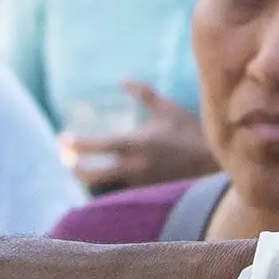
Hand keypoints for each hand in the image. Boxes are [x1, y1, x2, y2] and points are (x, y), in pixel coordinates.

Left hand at [61, 83, 214, 192]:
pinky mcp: (149, 197)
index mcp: (135, 144)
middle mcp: (134, 167)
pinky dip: (110, 192)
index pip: (96, 146)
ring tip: (83, 175)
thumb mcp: (167, 109)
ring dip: (91, 184)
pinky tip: (105, 187)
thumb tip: (121, 80)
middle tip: (68, 162)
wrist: (217, 165)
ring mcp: (141, 185)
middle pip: (92, 176)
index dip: (75, 144)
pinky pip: (121, 197)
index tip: (62, 140)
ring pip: (105, 190)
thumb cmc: (191, 133)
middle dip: (76, 169)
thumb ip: (143, 94)